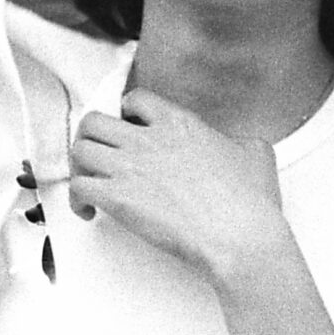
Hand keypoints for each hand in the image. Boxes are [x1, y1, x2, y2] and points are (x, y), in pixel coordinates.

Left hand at [69, 89, 291, 282]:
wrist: (238, 235)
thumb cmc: (249, 202)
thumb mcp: (257, 155)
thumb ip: (243, 142)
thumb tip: (243, 146)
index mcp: (179, 123)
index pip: (135, 99)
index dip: (126, 113)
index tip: (126, 127)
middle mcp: (148, 139)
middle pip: (93, 121)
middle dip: (91, 138)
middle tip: (99, 156)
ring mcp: (130, 167)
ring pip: (78, 151)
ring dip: (80, 168)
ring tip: (90, 184)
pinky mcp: (117, 198)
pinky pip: (77, 188)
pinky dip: (76, 201)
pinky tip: (89, 213)